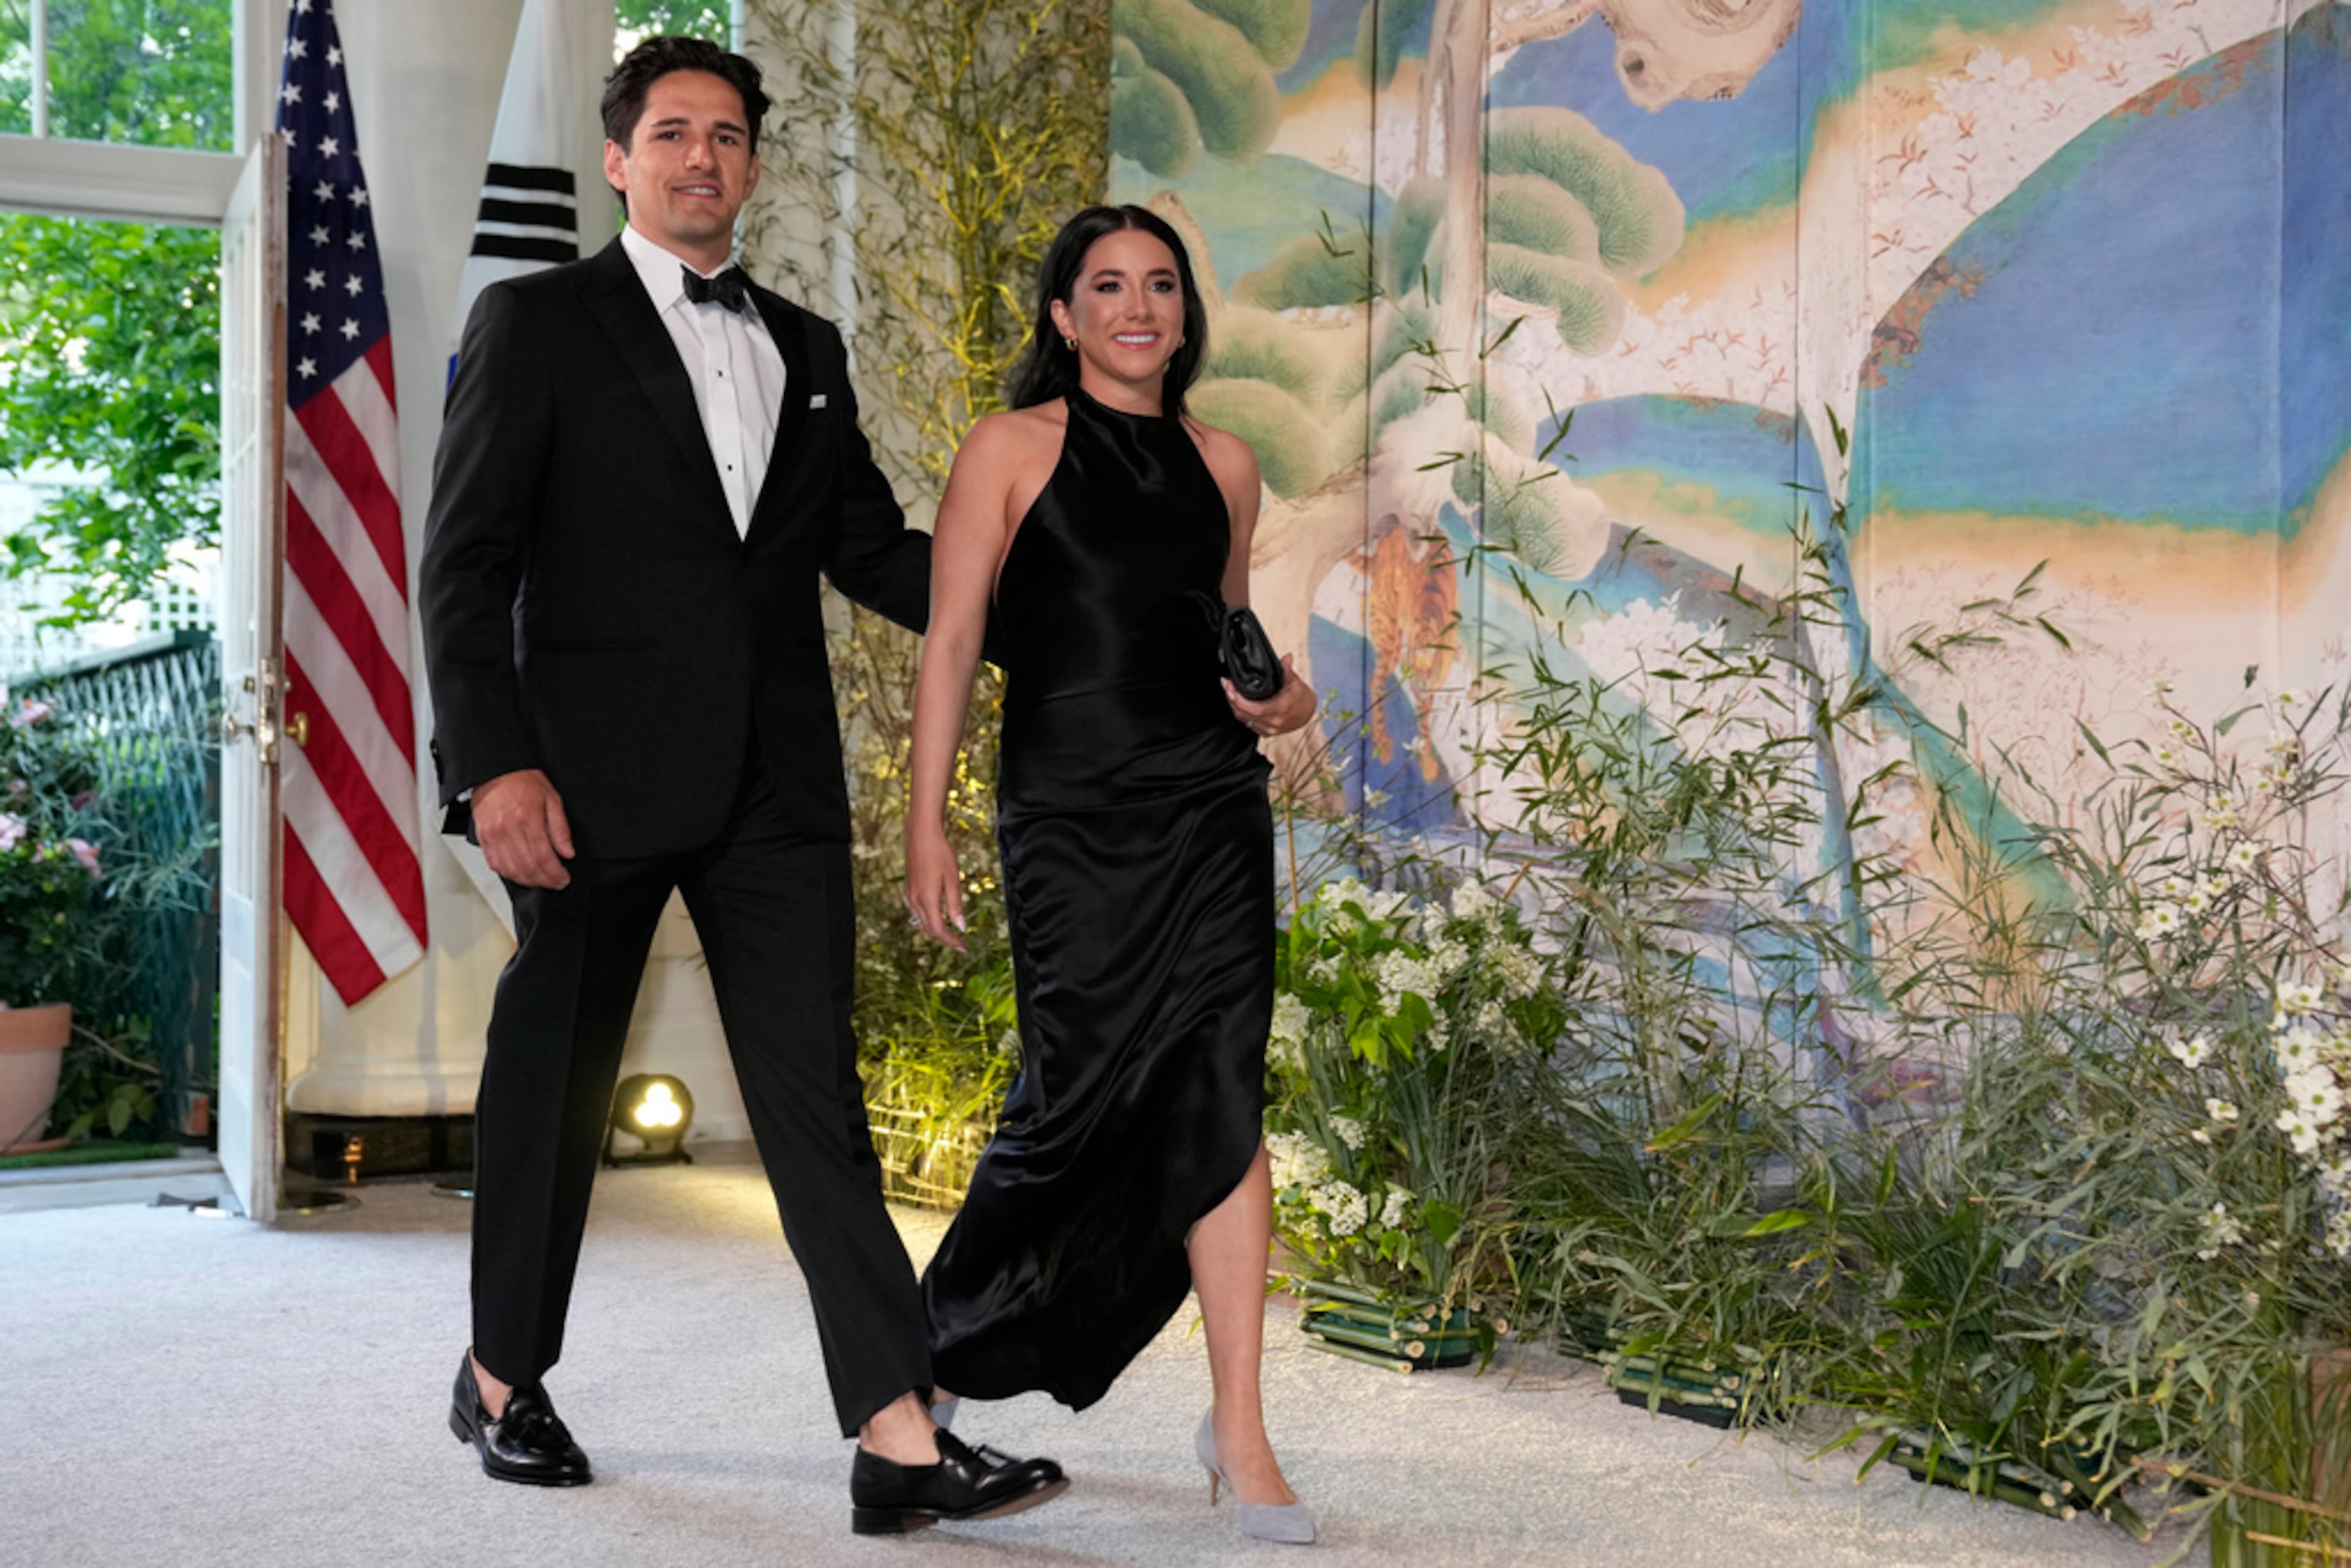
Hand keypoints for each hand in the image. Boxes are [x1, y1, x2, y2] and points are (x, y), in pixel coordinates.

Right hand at [472, 768, 574, 888]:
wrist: (496, 772)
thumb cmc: (524, 782)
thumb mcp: (552, 799)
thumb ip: (560, 828)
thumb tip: (568, 852)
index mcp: (528, 820)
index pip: (544, 856)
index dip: (555, 873)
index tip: (564, 879)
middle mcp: (508, 830)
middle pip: (528, 867)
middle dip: (545, 880)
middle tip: (556, 883)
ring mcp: (493, 835)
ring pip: (511, 870)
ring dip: (528, 881)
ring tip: (541, 881)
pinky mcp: (484, 838)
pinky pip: (495, 864)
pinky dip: (509, 874)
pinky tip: (521, 875)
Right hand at [905, 821, 966, 951]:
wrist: (921, 833)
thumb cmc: (940, 853)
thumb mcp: (953, 879)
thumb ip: (955, 904)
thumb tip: (961, 927)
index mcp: (927, 899)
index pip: (938, 930)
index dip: (951, 941)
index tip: (964, 947)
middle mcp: (915, 900)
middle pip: (929, 928)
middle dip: (945, 937)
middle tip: (960, 942)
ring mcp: (909, 894)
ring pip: (921, 921)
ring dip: (936, 928)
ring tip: (951, 932)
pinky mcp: (909, 887)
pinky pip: (917, 910)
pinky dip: (928, 918)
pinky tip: (937, 914)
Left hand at [1223, 655, 1316, 738]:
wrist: (1307, 714)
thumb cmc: (1301, 698)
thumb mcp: (1295, 682)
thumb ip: (1287, 670)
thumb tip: (1287, 657)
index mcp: (1280, 709)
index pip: (1253, 708)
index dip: (1237, 698)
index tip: (1229, 685)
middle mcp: (1273, 722)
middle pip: (1243, 714)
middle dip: (1231, 699)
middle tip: (1226, 684)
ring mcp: (1269, 729)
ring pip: (1244, 720)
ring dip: (1234, 706)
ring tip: (1229, 691)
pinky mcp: (1266, 733)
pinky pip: (1248, 724)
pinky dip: (1241, 714)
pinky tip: (1237, 703)